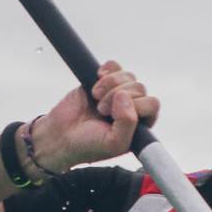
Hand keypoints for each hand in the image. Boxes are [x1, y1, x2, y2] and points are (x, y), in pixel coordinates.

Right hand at [28, 60, 159, 172]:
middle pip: (140, 87)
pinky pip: (114, 66)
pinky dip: (106, 71)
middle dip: (117, 97)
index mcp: (140, 125)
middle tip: (101, 110)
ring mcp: (118, 93)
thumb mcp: (114, 143)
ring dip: (109, 85)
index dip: (135, 106)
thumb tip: (124, 95)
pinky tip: (96, 83)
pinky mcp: (103, 81)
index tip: (114, 115)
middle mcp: (132, 108)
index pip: (152, 104)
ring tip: (96, 98)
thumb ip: (127, 123)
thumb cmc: (88, 145)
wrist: (60, 136)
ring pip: (127, 76)